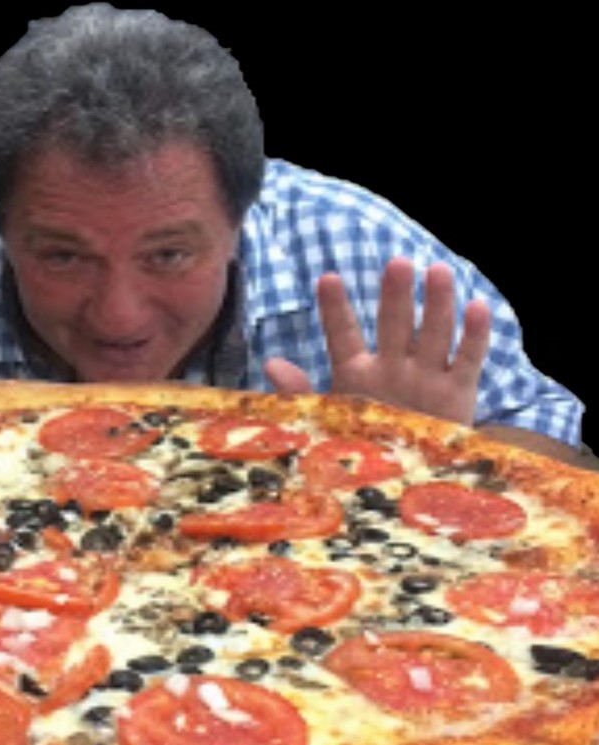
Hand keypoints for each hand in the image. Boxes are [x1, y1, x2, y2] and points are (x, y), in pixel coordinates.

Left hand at [265, 258, 491, 424]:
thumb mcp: (328, 421)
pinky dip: (474, 336)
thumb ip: (301, 393)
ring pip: (433, 334)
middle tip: (396, 263)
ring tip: (437, 272)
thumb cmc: (363, 446)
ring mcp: (426, 377)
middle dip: (395, 296)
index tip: (327, 279)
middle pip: (394, 325)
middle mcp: (392, 367)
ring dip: (437, 304)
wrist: (408, 481)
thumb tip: (269, 364)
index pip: (343, 335)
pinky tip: (476, 307)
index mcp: (356, 372)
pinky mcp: (457, 394)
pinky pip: (467, 361)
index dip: (335, 309)